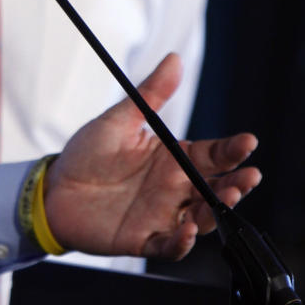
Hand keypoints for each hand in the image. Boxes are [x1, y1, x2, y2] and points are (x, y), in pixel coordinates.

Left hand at [43, 53, 260, 259]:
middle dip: (237, 183)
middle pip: (214, 188)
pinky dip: (181, 242)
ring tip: (227, 196)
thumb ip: (150, 94)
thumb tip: (175, 59)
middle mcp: (172, 188)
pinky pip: (168, 246)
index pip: (210, 155)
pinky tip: (187, 231)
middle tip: (250, 175)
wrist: (54, 188)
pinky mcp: (143, 239)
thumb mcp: (119, 120)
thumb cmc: (87, 154)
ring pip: (201, 218)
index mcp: (170, 158)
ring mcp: (161, 215)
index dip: (231, 150)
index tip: (248, 141)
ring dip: (216, 211)